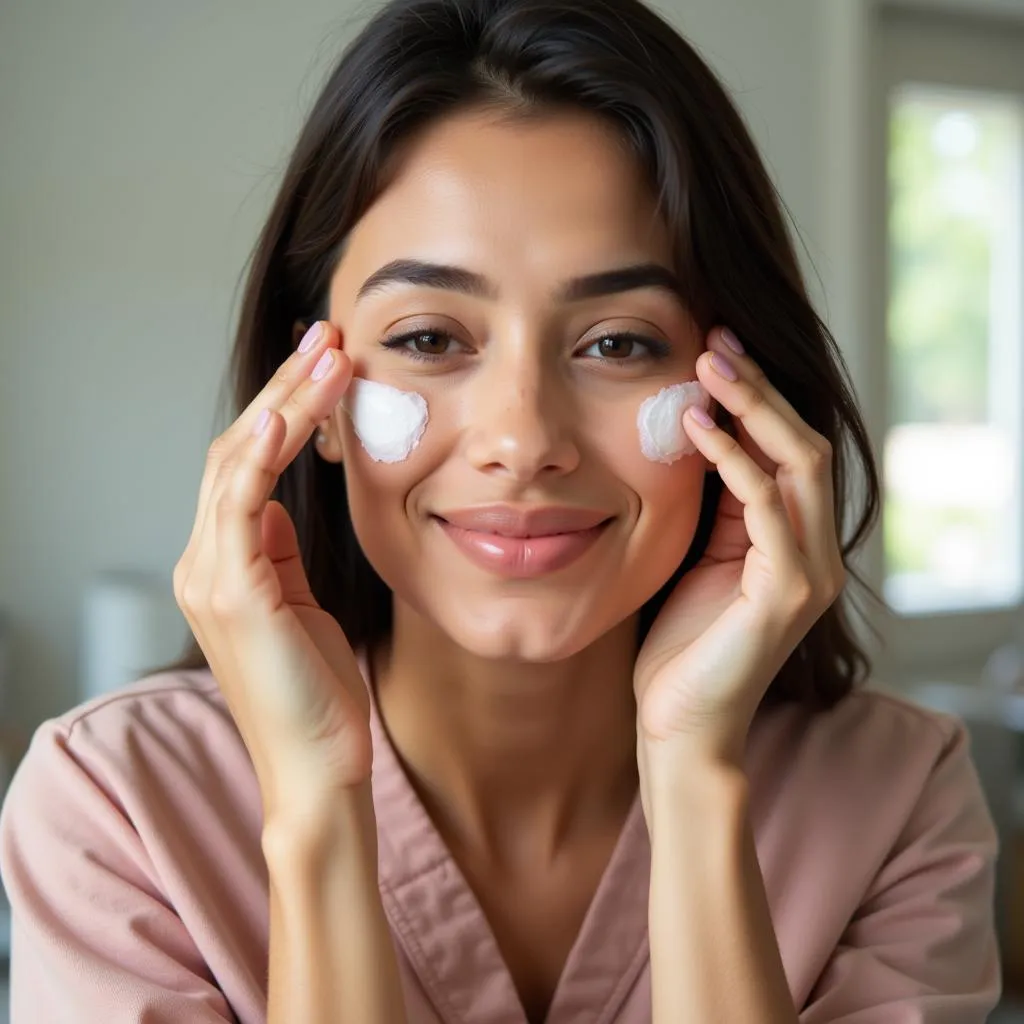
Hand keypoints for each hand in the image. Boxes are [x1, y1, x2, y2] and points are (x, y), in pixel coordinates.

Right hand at [173, 321, 370, 822]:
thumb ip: (280, 553)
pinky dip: (261, 453)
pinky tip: (291, 413)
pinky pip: (238, 504)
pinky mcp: (231, 594)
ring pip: (235, 463)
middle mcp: (205, 562)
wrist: (318, 766)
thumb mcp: (300, 605)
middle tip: (326, 339)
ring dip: (283, 404)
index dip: (282, 410)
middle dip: (284, 389)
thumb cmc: (318, 692)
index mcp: (225, 563)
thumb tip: (278, 504)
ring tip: (327, 356)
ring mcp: (211, 577)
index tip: (325, 367)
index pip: (245, 464)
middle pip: (235, 450)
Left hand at [633, 327, 845, 766]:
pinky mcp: (787, 593)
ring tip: (708, 364)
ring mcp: (808, 572)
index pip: (789, 451)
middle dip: (760, 387)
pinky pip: (767, 507)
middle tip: (715, 339)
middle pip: (804, 444)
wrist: (678, 725)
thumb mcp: (699, 557)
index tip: (714, 350)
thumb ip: (715, 505)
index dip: (757, 397)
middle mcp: (814, 552)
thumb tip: (698, 432)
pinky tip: (695, 427)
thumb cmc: (680, 645)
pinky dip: (733, 459)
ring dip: (752, 407)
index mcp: (794, 542)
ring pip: (798, 464)